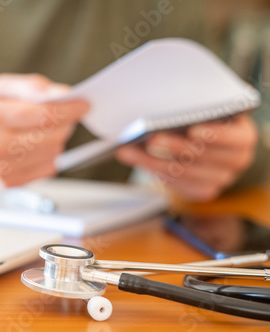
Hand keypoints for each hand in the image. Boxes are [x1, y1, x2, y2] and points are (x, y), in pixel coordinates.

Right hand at [0, 73, 88, 188]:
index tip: (84, 103)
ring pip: (52, 154)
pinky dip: (49, 155)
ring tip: (42, 128)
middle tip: (63, 113)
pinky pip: (46, 169)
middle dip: (65, 123)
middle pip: (51, 137)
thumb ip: (30, 86)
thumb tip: (61, 94)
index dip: (70, 109)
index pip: (43, 115)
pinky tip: (34, 145)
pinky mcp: (6, 182)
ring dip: (57, 139)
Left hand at [115, 114, 257, 201]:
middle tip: (151, 137)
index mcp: (243, 136)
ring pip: (184, 172)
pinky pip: (177, 184)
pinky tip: (137, 159)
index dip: (215, 135)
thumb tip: (171, 99)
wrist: (208, 142)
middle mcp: (236, 160)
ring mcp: (220, 178)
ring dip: (153, 160)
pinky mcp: (203, 190)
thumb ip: (197, 105)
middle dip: (174, 147)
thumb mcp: (208, 107)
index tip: (192, 129)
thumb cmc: (206, 118)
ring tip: (129, 150)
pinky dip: (154, 171)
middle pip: (203, 156)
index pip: (235, 138)